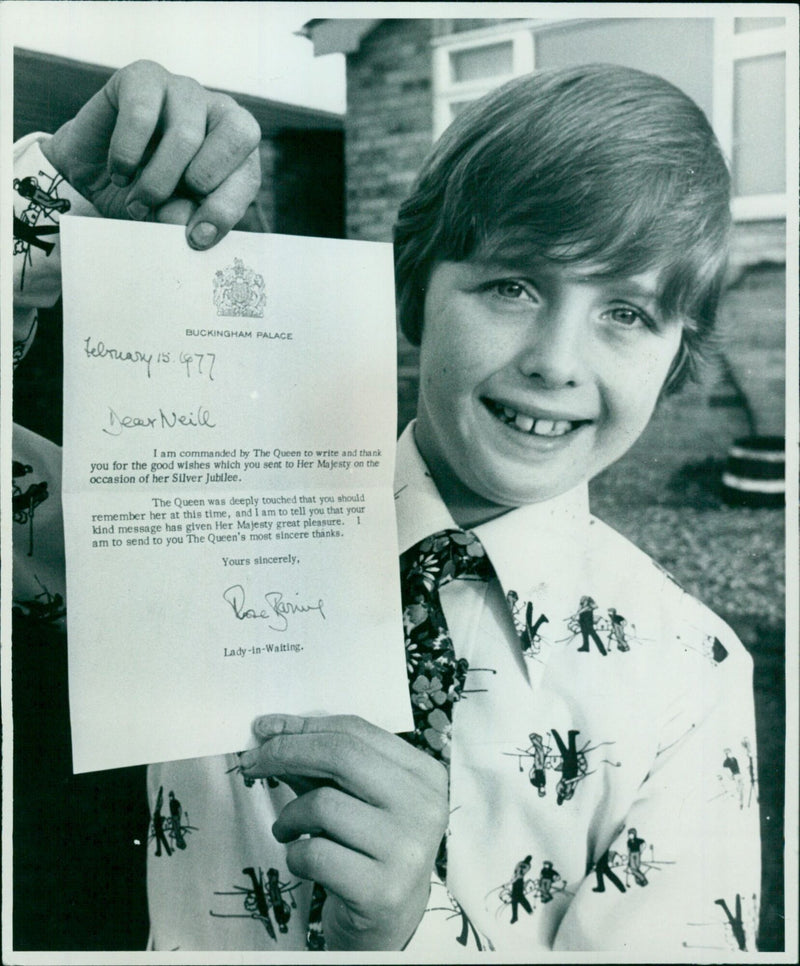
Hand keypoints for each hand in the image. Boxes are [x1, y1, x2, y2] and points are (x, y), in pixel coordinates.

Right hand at [39, 60, 260, 248]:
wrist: (94, 177)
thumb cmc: (146, 196)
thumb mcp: (173, 218)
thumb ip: (190, 219)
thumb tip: (193, 226)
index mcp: (237, 150)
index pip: (249, 173)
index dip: (224, 209)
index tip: (196, 238)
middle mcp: (217, 112)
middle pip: (242, 133)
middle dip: (203, 182)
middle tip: (169, 207)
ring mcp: (183, 90)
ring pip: (187, 134)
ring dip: (157, 182)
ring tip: (137, 202)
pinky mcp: (142, 78)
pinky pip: (142, 115)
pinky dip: (127, 154)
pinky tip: (119, 173)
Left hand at [240, 714, 448, 950]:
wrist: (388, 923)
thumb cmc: (364, 848)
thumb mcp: (349, 797)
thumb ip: (318, 762)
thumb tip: (270, 728)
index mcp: (424, 775)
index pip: (357, 731)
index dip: (303, 727)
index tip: (264, 730)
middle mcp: (425, 807)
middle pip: (342, 755)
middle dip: (286, 752)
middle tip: (253, 763)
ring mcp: (408, 849)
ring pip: (323, 803)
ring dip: (289, 816)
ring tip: (288, 830)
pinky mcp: (383, 890)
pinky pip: (314, 853)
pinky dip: (294, 854)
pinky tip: (302, 860)